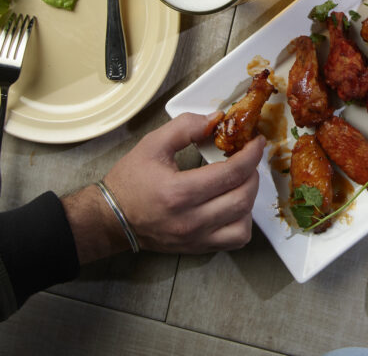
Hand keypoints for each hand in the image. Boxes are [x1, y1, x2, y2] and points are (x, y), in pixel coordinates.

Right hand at [102, 112, 264, 254]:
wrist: (110, 219)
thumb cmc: (130, 181)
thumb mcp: (152, 145)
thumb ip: (185, 127)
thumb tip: (216, 120)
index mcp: (179, 192)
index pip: (232, 173)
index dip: (252, 154)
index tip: (257, 141)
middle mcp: (191, 220)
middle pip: (243, 197)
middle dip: (253, 173)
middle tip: (248, 159)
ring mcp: (196, 238)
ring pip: (244, 222)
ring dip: (250, 197)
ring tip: (241, 181)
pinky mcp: (198, 248)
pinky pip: (236, 240)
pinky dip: (243, 221)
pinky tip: (234, 205)